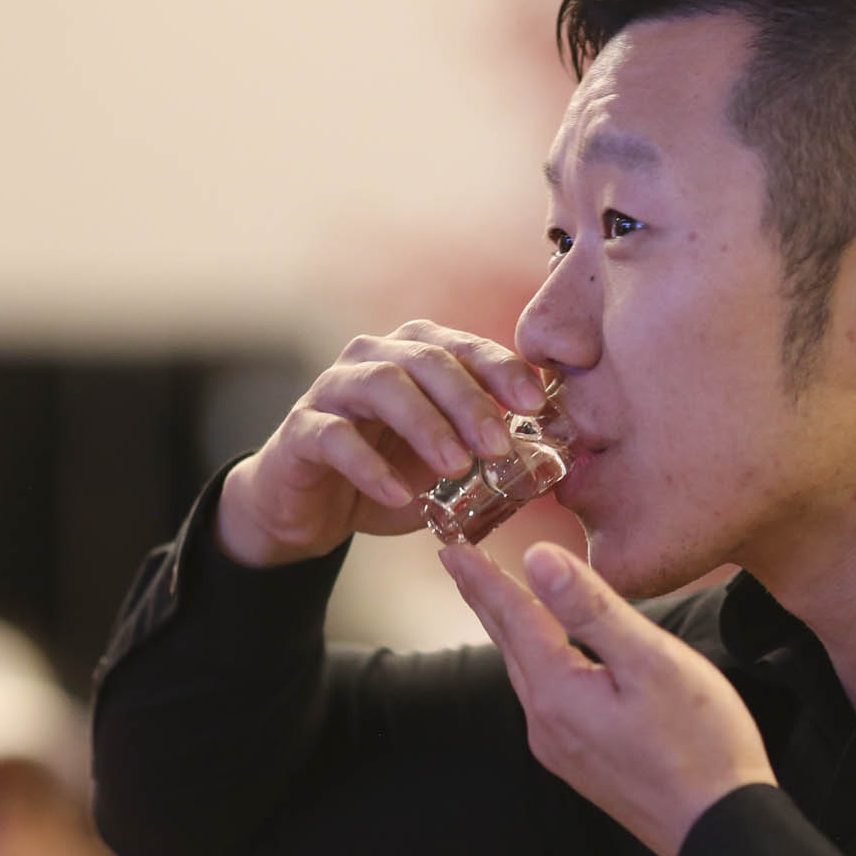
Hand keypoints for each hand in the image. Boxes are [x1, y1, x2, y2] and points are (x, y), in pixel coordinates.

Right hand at [218, 320, 549, 567]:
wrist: (312, 508)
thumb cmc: (390, 474)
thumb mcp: (448, 464)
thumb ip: (490, 455)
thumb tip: (553, 463)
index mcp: (417, 355)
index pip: (465, 347)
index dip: (502, 368)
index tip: (535, 402)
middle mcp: (374, 358)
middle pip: (427, 360)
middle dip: (469, 400)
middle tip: (499, 444)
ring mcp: (333, 390)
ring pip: (382, 385)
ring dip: (425, 423)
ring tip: (456, 466)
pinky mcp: (301, 430)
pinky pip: (335, 437)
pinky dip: (370, 466)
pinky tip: (399, 495)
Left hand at [441, 540, 775, 855]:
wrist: (719, 832)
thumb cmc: (700, 744)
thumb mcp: (651, 662)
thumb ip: (593, 608)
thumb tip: (538, 558)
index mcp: (558, 692)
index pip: (512, 617)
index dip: (482, 578)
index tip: (449, 549)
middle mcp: (546, 724)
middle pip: (509, 646)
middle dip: (485, 600)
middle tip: (458, 564)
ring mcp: (561, 749)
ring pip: (525, 673)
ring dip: (509, 631)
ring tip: (497, 600)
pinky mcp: (581, 764)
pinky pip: (544, 699)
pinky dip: (535, 662)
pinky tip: (547, 657)